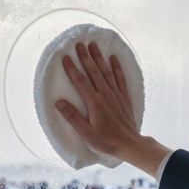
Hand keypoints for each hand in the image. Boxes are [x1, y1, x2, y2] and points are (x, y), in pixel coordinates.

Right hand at [55, 42, 142, 160]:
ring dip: (99, 57)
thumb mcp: (86, 133)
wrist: (130, 144)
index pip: (80, 82)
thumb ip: (73, 117)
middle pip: (94, 72)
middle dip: (85, 57)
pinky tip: (113, 58)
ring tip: (93, 45)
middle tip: (79, 44)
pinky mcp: (124, 97)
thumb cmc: (106, 141)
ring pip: (106, 71)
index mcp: (94, 103)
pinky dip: (117, 67)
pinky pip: (120, 78)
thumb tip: (59, 103)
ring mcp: (116, 94)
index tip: (65, 57)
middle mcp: (105, 95)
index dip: (72, 68)